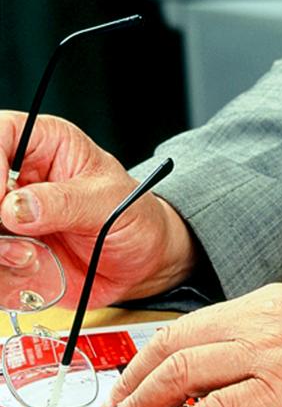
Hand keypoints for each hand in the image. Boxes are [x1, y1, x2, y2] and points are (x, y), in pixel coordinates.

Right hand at [0, 111, 196, 306]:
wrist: (142, 261)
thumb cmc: (134, 216)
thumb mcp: (110, 202)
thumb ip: (65, 202)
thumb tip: (15, 206)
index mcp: (47, 145)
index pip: (1, 133)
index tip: (1, 197)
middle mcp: (21, 179)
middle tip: (12, 230)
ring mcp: (9, 218)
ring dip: (0, 249)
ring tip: (32, 255)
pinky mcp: (8, 253)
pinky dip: (6, 273)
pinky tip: (34, 268)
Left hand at [94, 284, 281, 406]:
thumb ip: (269, 338)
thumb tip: (229, 370)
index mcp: (268, 302)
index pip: (191, 325)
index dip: (151, 356)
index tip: (130, 383)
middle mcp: (263, 319)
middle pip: (176, 343)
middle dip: (133, 380)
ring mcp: (272, 350)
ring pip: (186, 369)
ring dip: (143, 402)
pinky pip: (219, 405)